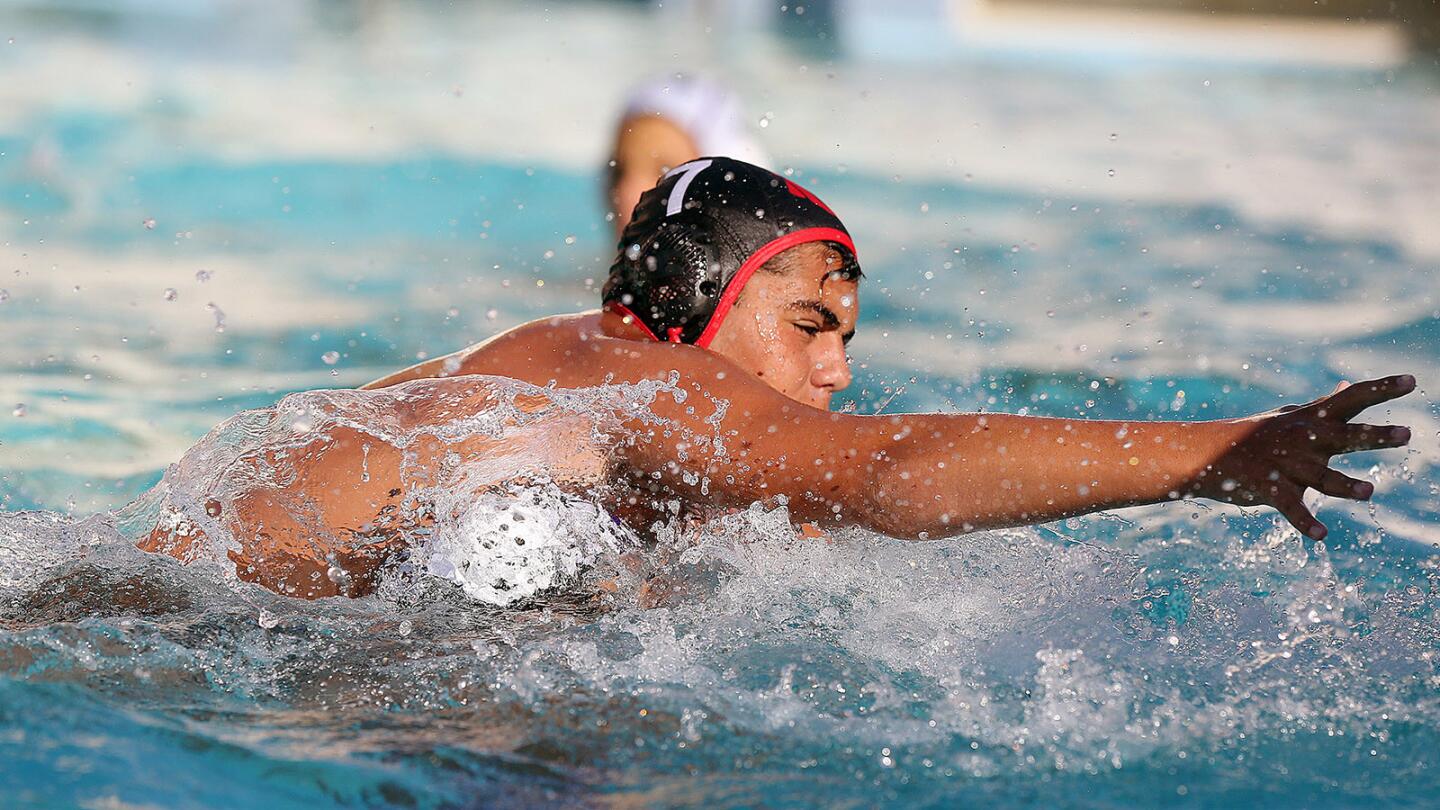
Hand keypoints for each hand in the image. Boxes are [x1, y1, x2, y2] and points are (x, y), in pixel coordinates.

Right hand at [1187, 374, 1414, 538]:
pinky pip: (1290, 507)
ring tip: (1369, 492)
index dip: (1382, 389)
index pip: (1352, 400)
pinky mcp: (1269, 489)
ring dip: (1345, 485)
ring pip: (1321, 477)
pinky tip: (1321, 535)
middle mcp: (1304, 440)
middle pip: (1345, 437)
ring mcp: (1286, 465)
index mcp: (1312, 420)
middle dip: (1374, 437)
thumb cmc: (1253, 434)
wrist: (1205, 453)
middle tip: (1406, 435)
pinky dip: (1304, 521)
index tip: (1412, 381)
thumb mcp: (1288, 416)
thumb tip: (1347, 385)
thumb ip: (1321, 404)